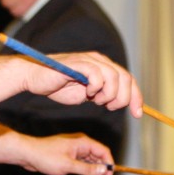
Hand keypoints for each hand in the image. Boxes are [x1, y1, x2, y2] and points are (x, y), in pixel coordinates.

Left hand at [19, 133, 114, 174]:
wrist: (28, 153)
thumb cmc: (45, 156)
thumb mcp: (68, 166)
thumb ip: (87, 169)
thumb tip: (102, 170)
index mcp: (82, 142)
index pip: (103, 150)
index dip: (109, 163)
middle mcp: (80, 143)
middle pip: (98, 153)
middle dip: (103, 165)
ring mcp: (74, 148)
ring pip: (90, 157)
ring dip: (94, 166)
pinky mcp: (68, 153)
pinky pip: (82, 159)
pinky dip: (86, 166)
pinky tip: (85, 173)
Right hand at [24, 51, 142, 117]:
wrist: (36, 79)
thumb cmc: (59, 86)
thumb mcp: (87, 94)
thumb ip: (103, 95)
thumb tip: (120, 102)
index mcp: (104, 67)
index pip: (128, 79)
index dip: (136, 97)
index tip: (137, 114)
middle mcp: (100, 60)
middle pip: (125, 78)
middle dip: (123, 98)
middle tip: (110, 107)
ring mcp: (89, 60)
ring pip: (114, 76)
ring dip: (109, 94)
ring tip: (96, 100)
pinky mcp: (78, 63)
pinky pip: (97, 75)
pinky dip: (96, 87)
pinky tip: (87, 93)